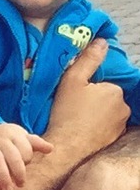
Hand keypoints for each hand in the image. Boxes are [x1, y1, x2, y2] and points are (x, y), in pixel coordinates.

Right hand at [0, 123, 52, 189]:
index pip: (24, 149)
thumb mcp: (20, 137)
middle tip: (21, 184)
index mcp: (13, 133)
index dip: (26, 160)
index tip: (25, 165)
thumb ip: (35, 143)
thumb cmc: (5, 138)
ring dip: (4, 178)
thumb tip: (51, 148)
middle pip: (12, 156)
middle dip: (18, 172)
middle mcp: (0, 138)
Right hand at [45, 38, 128, 156]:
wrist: (66, 147)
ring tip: (75, 117)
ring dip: (95, 112)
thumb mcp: (72, 80)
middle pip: (106, 96)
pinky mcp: (113, 138)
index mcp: (115, 90)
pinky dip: (95, 125)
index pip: (103, 82)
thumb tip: (102, 41)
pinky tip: (80, 128)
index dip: (88, 86)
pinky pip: (105, 126)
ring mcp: (120, 125)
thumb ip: (88, 59)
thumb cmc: (67, 112)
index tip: (73, 93)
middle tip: (72, 104)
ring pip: (107, 111)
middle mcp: (123, 107)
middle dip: (93, 99)